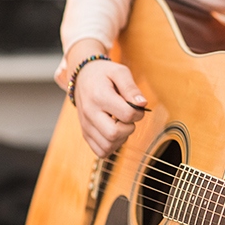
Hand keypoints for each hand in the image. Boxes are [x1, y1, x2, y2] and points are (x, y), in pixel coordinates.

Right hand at [67, 40, 147, 156]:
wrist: (82, 77)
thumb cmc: (104, 74)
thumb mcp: (120, 72)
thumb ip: (132, 88)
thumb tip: (142, 104)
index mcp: (99, 96)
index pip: (127, 114)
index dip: (139, 113)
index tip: (137, 106)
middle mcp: (89, 113)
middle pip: (114, 134)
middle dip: (129, 128)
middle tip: (129, 117)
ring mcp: (86, 126)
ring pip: (108, 146)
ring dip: (121, 138)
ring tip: (121, 123)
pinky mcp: (85, 134)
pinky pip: (101, 151)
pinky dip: (112, 146)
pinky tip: (115, 132)